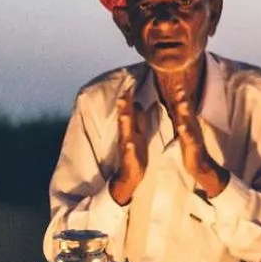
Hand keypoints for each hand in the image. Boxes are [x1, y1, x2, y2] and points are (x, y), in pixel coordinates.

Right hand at [108, 89, 147, 205]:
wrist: (129, 178)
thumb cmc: (134, 155)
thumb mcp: (136, 135)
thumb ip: (136, 120)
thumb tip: (137, 104)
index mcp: (131, 131)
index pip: (130, 112)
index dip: (130, 98)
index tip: (131, 83)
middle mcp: (127, 137)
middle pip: (125, 119)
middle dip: (124, 106)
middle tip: (123, 92)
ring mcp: (128, 149)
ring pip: (125, 134)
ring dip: (124, 123)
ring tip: (124, 112)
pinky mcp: (131, 161)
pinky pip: (129, 154)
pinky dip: (129, 148)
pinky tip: (129, 142)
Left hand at [171, 86, 227, 198]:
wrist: (200, 166)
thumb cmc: (192, 148)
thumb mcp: (189, 132)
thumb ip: (186, 120)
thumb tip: (186, 109)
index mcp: (189, 125)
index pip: (185, 108)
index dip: (181, 97)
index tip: (177, 84)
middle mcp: (193, 128)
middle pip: (188, 112)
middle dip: (183, 99)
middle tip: (180, 87)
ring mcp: (194, 136)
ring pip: (189, 122)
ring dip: (186, 113)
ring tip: (183, 103)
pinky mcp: (193, 147)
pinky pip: (189, 138)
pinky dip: (186, 132)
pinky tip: (182, 127)